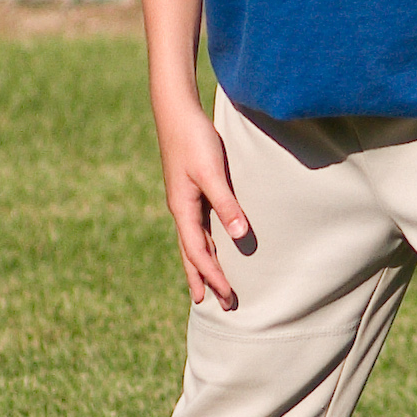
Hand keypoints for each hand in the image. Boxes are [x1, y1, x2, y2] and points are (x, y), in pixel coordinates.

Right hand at [156, 98, 253, 308]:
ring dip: (202, 265)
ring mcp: (185, 201)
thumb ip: (225, 203)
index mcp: (183, 209)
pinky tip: (213, 246)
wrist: (177, 112)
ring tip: (208, 286)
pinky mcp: (192, 190)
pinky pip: (198, 227)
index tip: (228, 295)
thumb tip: (239, 236)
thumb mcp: (211, 172)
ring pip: (193, 242)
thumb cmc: (194, 139)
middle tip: (218, 305)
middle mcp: (181, 209)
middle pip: (191, 253)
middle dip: (204, 279)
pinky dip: (205, 244)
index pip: (199, 253)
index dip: (213, 275)